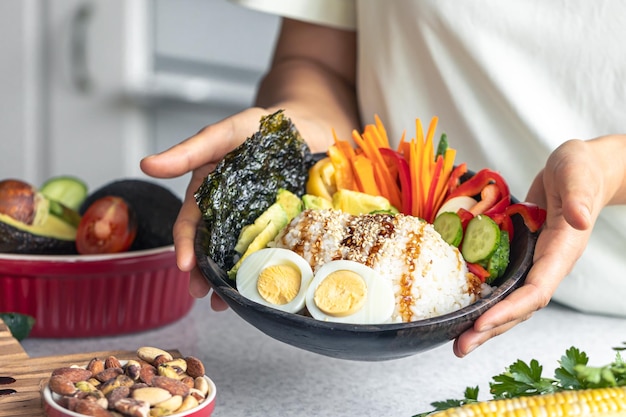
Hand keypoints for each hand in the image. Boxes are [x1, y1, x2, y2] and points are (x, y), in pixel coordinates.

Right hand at [140, 108, 271, 306]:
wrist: (305, 129)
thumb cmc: (259, 129)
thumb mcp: (225, 134)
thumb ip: (190, 151)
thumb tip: (147, 164)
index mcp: (209, 197)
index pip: (190, 226)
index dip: (185, 246)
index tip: (184, 265)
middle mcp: (229, 216)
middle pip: (212, 251)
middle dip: (206, 276)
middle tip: (207, 297)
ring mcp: (258, 226)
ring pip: (241, 259)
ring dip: (235, 282)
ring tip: (235, 303)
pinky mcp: (284, 230)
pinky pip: (275, 253)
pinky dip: (271, 270)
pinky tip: (272, 286)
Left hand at [453, 137, 624, 356]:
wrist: (581, 171)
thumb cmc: (579, 171)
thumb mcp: (577, 176)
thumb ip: (579, 197)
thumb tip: (579, 219)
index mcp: (562, 252)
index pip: (536, 290)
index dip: (510, 309)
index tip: (482, 322)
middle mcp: (547, 264)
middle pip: (519, 307)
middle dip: (491, 328)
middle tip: (460, 347)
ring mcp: (533, 262)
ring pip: (509, 301)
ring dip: (484, 322)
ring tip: (458, 341)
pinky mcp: (520, 255)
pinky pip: (501, 284)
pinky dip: (483, 299)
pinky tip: (462, 309)